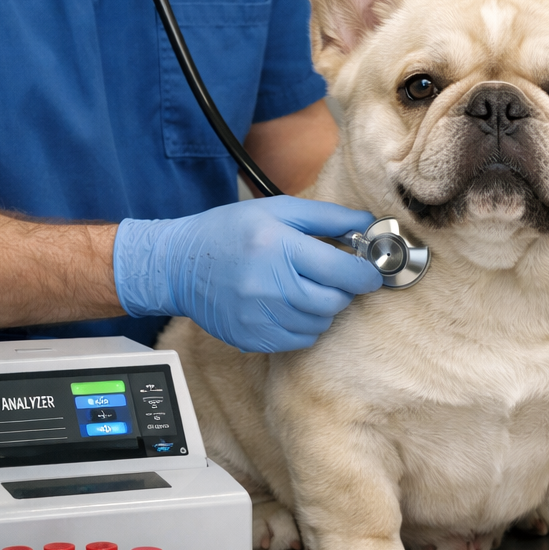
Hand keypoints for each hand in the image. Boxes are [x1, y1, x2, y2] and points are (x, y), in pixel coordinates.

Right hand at [114, 196, 382, 352]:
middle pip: (334, 301)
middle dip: (343, 289)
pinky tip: (289, 305)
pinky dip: (305, 325)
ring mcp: (259, 316)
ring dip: (323, 308)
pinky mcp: (253, 338)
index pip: (342, 272)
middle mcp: (268, 284)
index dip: (365, 273)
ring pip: (320, 323)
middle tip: (333, 276)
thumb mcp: (278, 210)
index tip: (369, 270)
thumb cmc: (230, 231)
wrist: (178, 265)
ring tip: (304, 288)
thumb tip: (370, 225)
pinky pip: (301, 340)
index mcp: (277, 246)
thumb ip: (329, 217)